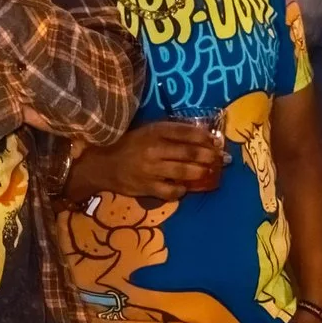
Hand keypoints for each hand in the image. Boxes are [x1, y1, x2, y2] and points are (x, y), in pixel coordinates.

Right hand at [67, 120, 225, 200]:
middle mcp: (154, 149)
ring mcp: (151, 169)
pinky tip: (183, 188)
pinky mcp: (147, 187)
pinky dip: (181, 190)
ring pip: (184, 172)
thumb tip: (201, 136)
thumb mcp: (147, 131)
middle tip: (220, 159)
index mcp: (154, 131)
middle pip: (189, 152)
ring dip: (200, 173)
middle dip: (209, 156)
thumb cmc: (128, 145)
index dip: (205, 137)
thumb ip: (170, 133)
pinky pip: (171, 191)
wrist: (101, 165)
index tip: (216, 141)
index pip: (186, 132)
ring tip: (208, 173)